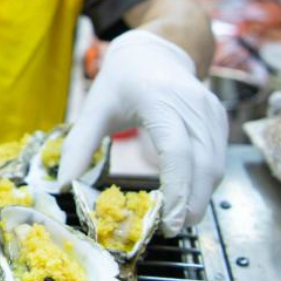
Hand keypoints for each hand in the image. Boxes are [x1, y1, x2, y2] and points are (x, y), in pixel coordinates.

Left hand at [55, 29, 226, 234]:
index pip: (177, 152)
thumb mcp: (94, 107)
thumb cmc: (122, 79)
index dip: (178, 190)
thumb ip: (79, 146)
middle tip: (173, 230)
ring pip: (216, 166)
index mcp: (159, 100)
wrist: (154, 50)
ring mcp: (210, 112)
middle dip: (193, 204)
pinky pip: (218, 158)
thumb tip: (62, 184)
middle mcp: (192, 105)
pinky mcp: (218, 119)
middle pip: (204, 165)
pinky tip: (188, 196)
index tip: (170, 222)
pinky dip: (205, 182)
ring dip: (201, 196)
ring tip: (178, 218)